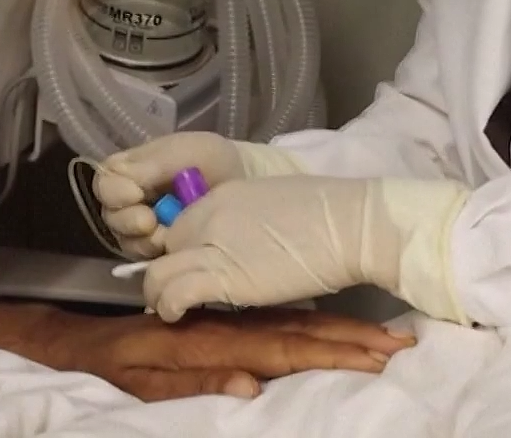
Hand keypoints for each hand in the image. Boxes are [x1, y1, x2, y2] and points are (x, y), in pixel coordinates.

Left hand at [28, 306, 414, 400]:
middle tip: (401, 346)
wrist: (76, 336)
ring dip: (340, 331)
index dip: (332, 355)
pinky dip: (310, 326)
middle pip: (299, 331)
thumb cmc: (110, 365)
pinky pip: (275, 321)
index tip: (375, 360)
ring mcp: (227, 319)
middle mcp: (226, 324)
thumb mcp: (142, 383)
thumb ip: (198, 383)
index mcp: (212, 341)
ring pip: (293, 323)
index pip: (283, 349)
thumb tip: (253, 388)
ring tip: (383, 338)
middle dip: (352, 340)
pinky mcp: (223, 321)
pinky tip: (333, 332)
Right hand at [94, 133, 304, 258]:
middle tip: (150, 220)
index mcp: (130, 171)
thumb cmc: (212, 161)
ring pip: (125, 241)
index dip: (114, 191)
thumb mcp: (184, 151)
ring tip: (164, 233)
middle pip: (110, 216)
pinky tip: (172, 246)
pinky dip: (156, 255)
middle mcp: (130, 201)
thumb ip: (153, 164)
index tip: (135, 192)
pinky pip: (146, 259)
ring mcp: (143, 228)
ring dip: (142, 240)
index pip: (104, 183)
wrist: (244, 182)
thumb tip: (125, 182)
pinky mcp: (160, 250)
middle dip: (127, 220)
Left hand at [141, 175, 471, 324]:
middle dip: (167, 273)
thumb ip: (248, 222)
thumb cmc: (329, 216)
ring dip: (160, 294)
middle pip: (166, 249)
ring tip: (173, 311)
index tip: (189, 271)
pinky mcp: (224, 276)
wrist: (352, 225)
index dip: (181, 253)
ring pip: (158, 273)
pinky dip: (170, 307)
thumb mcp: (276, 205)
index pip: (180, 226)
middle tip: (179, 296)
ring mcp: (213, 245)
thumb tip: (245, 245)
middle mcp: (209, 216)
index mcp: (223, 195)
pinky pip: (175, 293)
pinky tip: (178, 315)